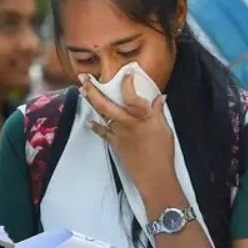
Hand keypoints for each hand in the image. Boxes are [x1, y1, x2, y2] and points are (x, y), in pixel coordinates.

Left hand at [79, 73, 174, 194]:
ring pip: (101, 114)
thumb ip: (159, 111)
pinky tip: (89, 121)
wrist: (154, 175)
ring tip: (82, 91)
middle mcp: (128, 122)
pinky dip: (95, 126)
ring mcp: (119, 133)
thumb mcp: (165, 128)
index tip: (126, 72)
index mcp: (143, 116)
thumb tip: (160, 97)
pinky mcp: (115, 143)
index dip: (127, 81)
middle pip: (106, 102)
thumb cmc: (163, 153)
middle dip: (93, 88)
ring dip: (91, 101)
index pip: (131, 94)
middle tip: (84, 77)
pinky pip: (102, 132)